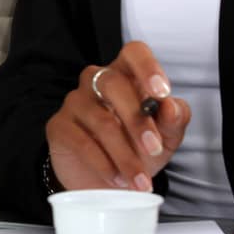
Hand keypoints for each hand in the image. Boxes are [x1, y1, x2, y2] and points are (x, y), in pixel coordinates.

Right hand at [46, 41, 188, 191]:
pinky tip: (118, 179)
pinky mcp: (59, 126)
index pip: (133, 53)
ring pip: (101, 120)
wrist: (103, 180)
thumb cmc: (136, 149)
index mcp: (126, 76)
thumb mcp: (165, 138)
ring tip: (140, 180)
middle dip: (138, 120)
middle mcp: (96, 82)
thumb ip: (174, 121)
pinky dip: (104, 164)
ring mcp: (75, 102)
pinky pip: (82, 142)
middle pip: (114, 84)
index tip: (162, 92)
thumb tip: (172, 107)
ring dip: (125, 154)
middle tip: (154, 149)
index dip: (147, 67)